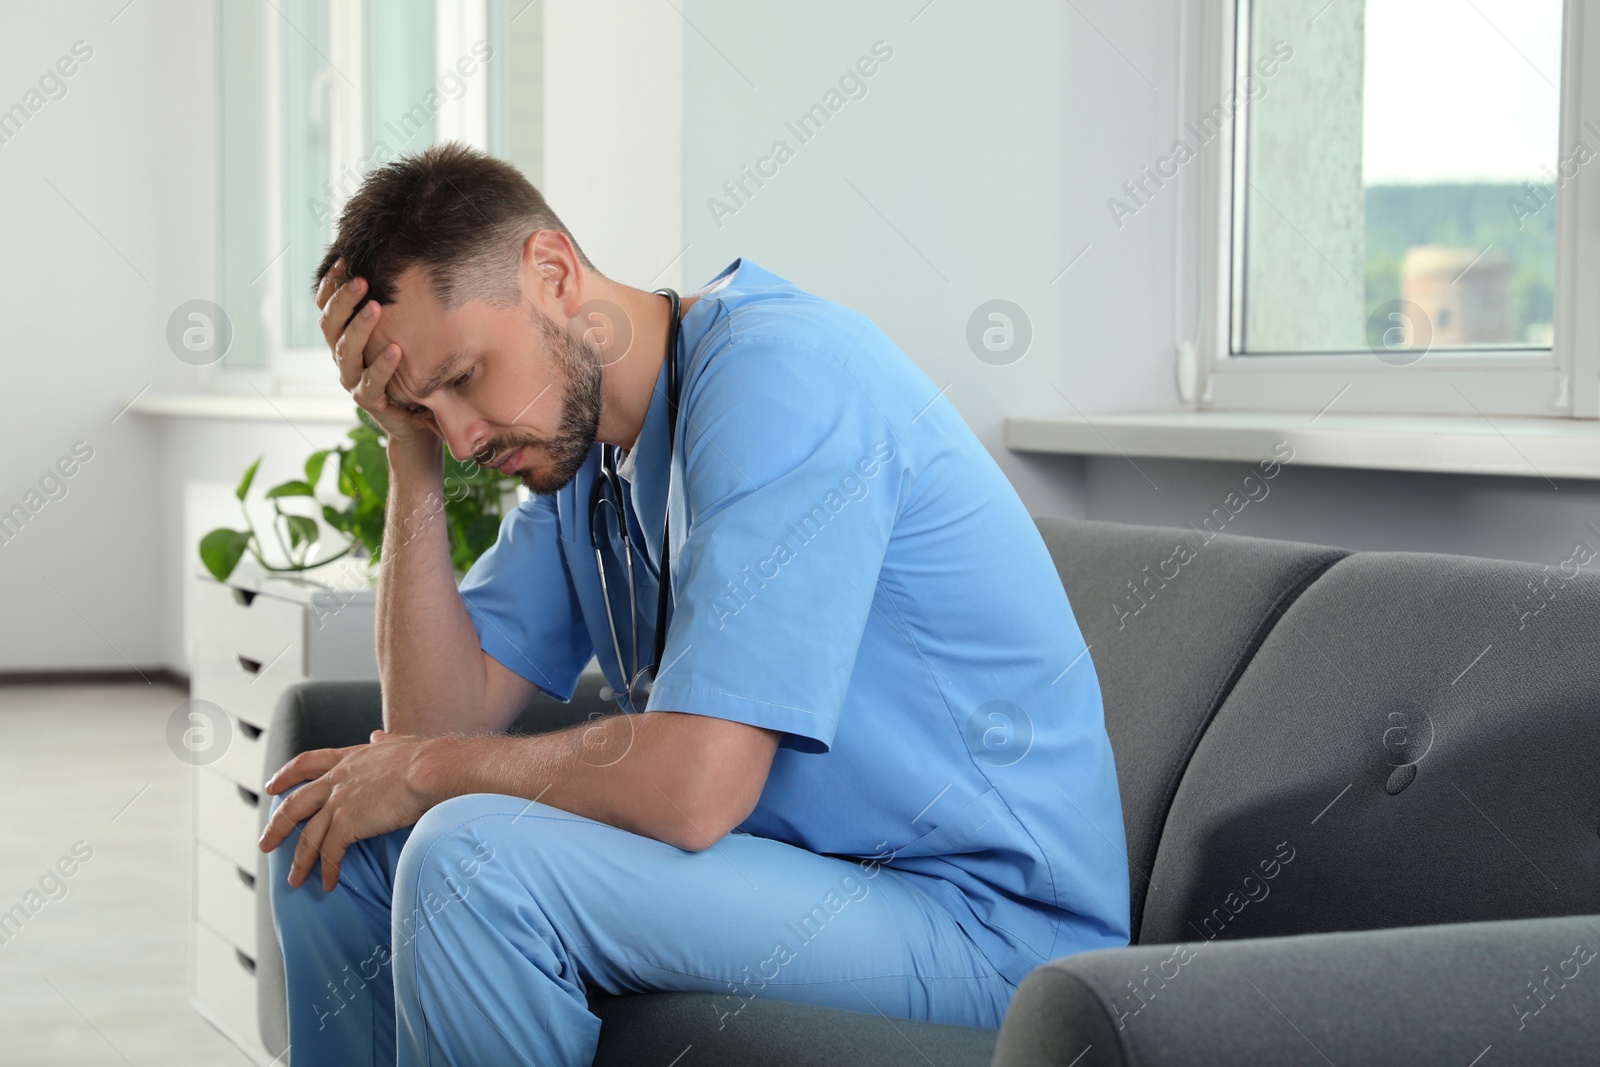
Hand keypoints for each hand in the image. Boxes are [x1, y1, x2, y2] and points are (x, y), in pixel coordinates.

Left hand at [258, 730, 440, 891]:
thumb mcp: (399, 742)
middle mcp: (337, 780)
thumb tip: (377, 737)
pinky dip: (327, 870)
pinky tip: (328, 883)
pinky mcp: (347, 824)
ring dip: (299, 860)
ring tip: (294, 879)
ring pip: (308, 836)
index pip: (307, 763)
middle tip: (265, 843)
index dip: (286, 775)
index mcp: (349, 759)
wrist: (429, 770)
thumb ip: (384, 742)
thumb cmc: (425, 757)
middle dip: (277, 826)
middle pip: (295, 805)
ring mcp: (339, 803)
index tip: (272, 786)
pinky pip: (330, 853)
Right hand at [316, 257, 437, 449]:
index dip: (331, 285)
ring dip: (360, 327)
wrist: (417, 419)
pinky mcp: (369, 401)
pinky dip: (383, 366)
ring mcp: (352, 379)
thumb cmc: (410, 369)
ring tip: (375, 307)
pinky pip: (371, 383)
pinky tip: (396, 350)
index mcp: (344, 337)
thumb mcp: (401, 334)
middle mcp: (343, 356)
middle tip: (361, 279)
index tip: (343, 260)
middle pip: (330, 324)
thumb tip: (408, 263)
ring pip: (346, 351)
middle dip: (343, 300)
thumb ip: (395, 309)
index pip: (327, 307)